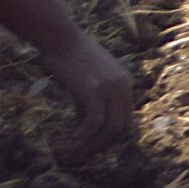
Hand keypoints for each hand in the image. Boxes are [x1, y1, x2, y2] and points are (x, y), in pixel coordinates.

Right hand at [44, 37, 136, 152]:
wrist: (60, 36)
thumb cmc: (70, 57)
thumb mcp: (88, 81)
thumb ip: (91, 103)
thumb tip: (87, 128)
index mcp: (125, 82)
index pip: (128, 117)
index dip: (113, 134)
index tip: (96, 142)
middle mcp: (123, 85)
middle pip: (123, 126)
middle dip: (106, 142)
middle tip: (88, 150)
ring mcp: (109, 87)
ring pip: (112, 127)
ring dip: (96, 142)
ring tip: (80, 148)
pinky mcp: (93, 89)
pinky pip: (94, 121)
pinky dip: (85, 133)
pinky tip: (74, 138)